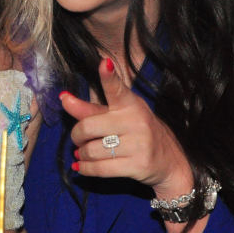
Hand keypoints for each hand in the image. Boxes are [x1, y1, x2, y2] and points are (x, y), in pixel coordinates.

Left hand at [63, 57, 192, 198]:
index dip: (109, 77)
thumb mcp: (118, 116)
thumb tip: (64, 98)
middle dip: (77, 135)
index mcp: (131, 104)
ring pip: (92, 150)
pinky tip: (81, 166)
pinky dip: (85, 168)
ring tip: (84, 153)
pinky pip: (99, 169)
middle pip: (88, 126)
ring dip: (82, 154)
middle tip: (79, 139)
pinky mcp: (137, 165)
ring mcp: (139, 144)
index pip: (117, 89)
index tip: (104, 63)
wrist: (169, 161)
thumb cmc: (138, 133)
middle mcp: (136, 121)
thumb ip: (90, 109)